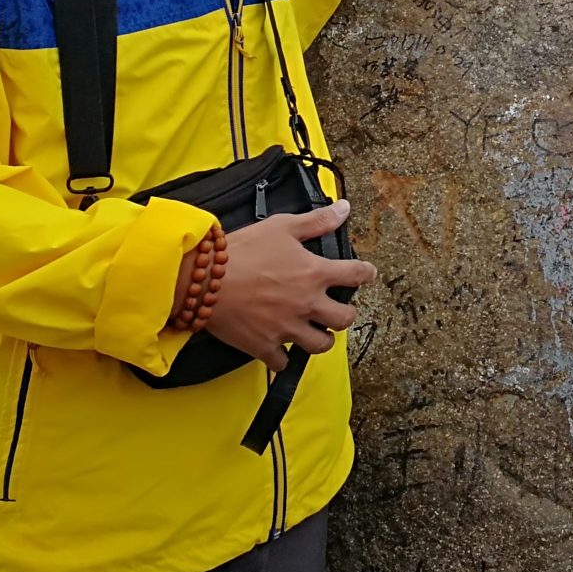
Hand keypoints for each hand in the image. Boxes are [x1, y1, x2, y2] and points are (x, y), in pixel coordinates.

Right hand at [196, 203, 377, 371]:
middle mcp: (307, 304)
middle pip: (344, 319)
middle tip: (338, 309)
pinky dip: (284, 357)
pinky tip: (281, 349)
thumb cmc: (243, 250)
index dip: (366, 273)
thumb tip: (344, 209)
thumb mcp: (282, 226)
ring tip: (317, 331)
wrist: (204, 281)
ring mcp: (287, 328)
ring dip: (322, 338)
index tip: (368, 274)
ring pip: (321, 345)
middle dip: (346, 314)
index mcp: (315, 274)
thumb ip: (316, 221)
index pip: (355, 274)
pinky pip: (283, 362)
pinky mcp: (265, 346)